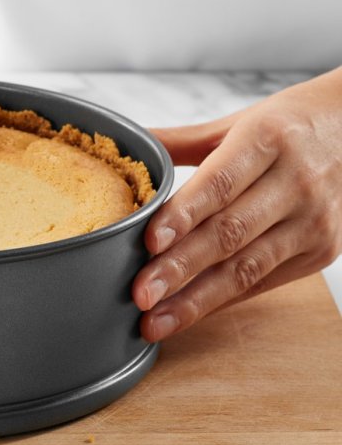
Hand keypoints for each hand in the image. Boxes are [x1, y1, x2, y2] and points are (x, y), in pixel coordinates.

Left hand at [133, 67, 341, 340]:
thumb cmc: (285, 127)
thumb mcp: (235, 124)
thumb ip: (178, 141)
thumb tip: (123, 143)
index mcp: (267, 140)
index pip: (219, 183)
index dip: (183, 215)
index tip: (149, 242)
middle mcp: (296, 182)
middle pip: (229, 232)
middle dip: (180, 268)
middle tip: (138, 294)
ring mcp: (314, 221)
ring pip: (246, 267)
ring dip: (196, 299)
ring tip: (154, 320)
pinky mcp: (321, 251)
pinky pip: (263, 282)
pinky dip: (221, 301)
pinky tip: (186, 314)